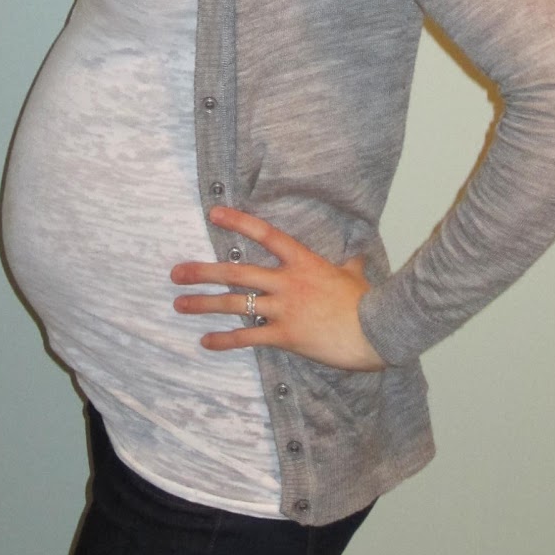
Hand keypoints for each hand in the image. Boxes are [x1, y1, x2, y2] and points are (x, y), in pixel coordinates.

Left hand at [170, 206, 386, 371]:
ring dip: (204, 304)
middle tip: (176, 272)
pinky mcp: (285, 335)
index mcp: (303, 261)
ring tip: (179, 304)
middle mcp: (287, 281)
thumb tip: (357, 257)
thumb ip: (349, 266)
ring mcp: (284, 308)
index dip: (238, 222)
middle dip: (203, 272)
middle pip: (237, 272)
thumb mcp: (354, 276)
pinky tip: (205, 341)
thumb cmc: (368, 301)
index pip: (265, 234)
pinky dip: (225, 340)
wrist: (377, 329)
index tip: (214, 213)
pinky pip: (248, 338)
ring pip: (235, 303)